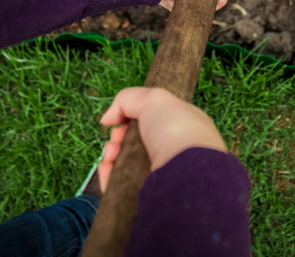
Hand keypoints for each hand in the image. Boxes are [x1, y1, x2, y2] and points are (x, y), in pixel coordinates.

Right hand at [98, 87, 226, 193]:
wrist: (186, 174)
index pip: (152, 121)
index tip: (121, 121)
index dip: (132, 119)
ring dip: (111, 156)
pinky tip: (107, 169)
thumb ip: (127, 99)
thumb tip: (107, 119)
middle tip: (116, 139)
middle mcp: (173, 151)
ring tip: (110, 155)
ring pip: (126, 165)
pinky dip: (110, 177)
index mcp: (182, 127)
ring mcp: (162, 175)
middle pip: (135, 143)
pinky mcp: (148, 197)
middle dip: (118, 138)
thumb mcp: (155, 99)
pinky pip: (123, 187)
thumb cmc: (176, 130)